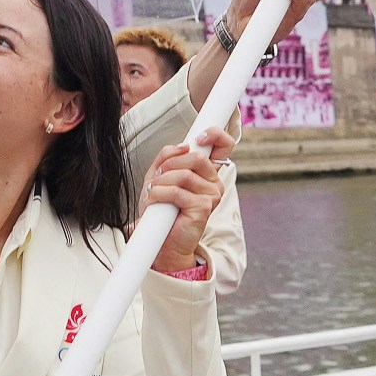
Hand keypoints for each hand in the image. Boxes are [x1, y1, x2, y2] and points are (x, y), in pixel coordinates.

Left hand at [149, 128, 232, 270]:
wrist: (162, 242)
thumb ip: (168, 157)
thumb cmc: (162, 210)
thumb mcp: (161, 177)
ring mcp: (212, 195)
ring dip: (160, 182)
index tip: (199, 137)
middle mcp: (215, 182)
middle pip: (196, 157)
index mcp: (208, 173)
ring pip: (183, 174)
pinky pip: (177, 191)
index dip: (215, 134)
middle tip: (157, 176)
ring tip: (152, 192)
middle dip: (170, 164)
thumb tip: (182, 146)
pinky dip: (159, 194)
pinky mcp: (203, 207)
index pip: (224, 145)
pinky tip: (153, 201)